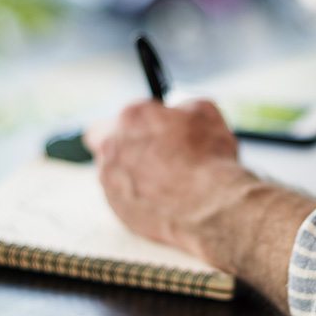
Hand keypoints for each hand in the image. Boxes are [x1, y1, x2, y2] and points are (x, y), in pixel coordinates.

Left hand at [85, 99, 250, 257]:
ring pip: (112, 173)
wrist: (211, 208)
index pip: (123, 115)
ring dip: (131, 174)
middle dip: (124, 145)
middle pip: (103, 140)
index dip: (142, 122)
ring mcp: (110, 181)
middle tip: (151, 153)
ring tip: (165, 182)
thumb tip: (181, 110)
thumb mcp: (205, 113)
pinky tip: (165, 201)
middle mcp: (111, 147)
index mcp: (130, 117)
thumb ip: (184, 106)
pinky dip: (140, 199)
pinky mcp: (118, 210)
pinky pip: (124, 199)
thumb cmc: (210, 158)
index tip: (157, 130)